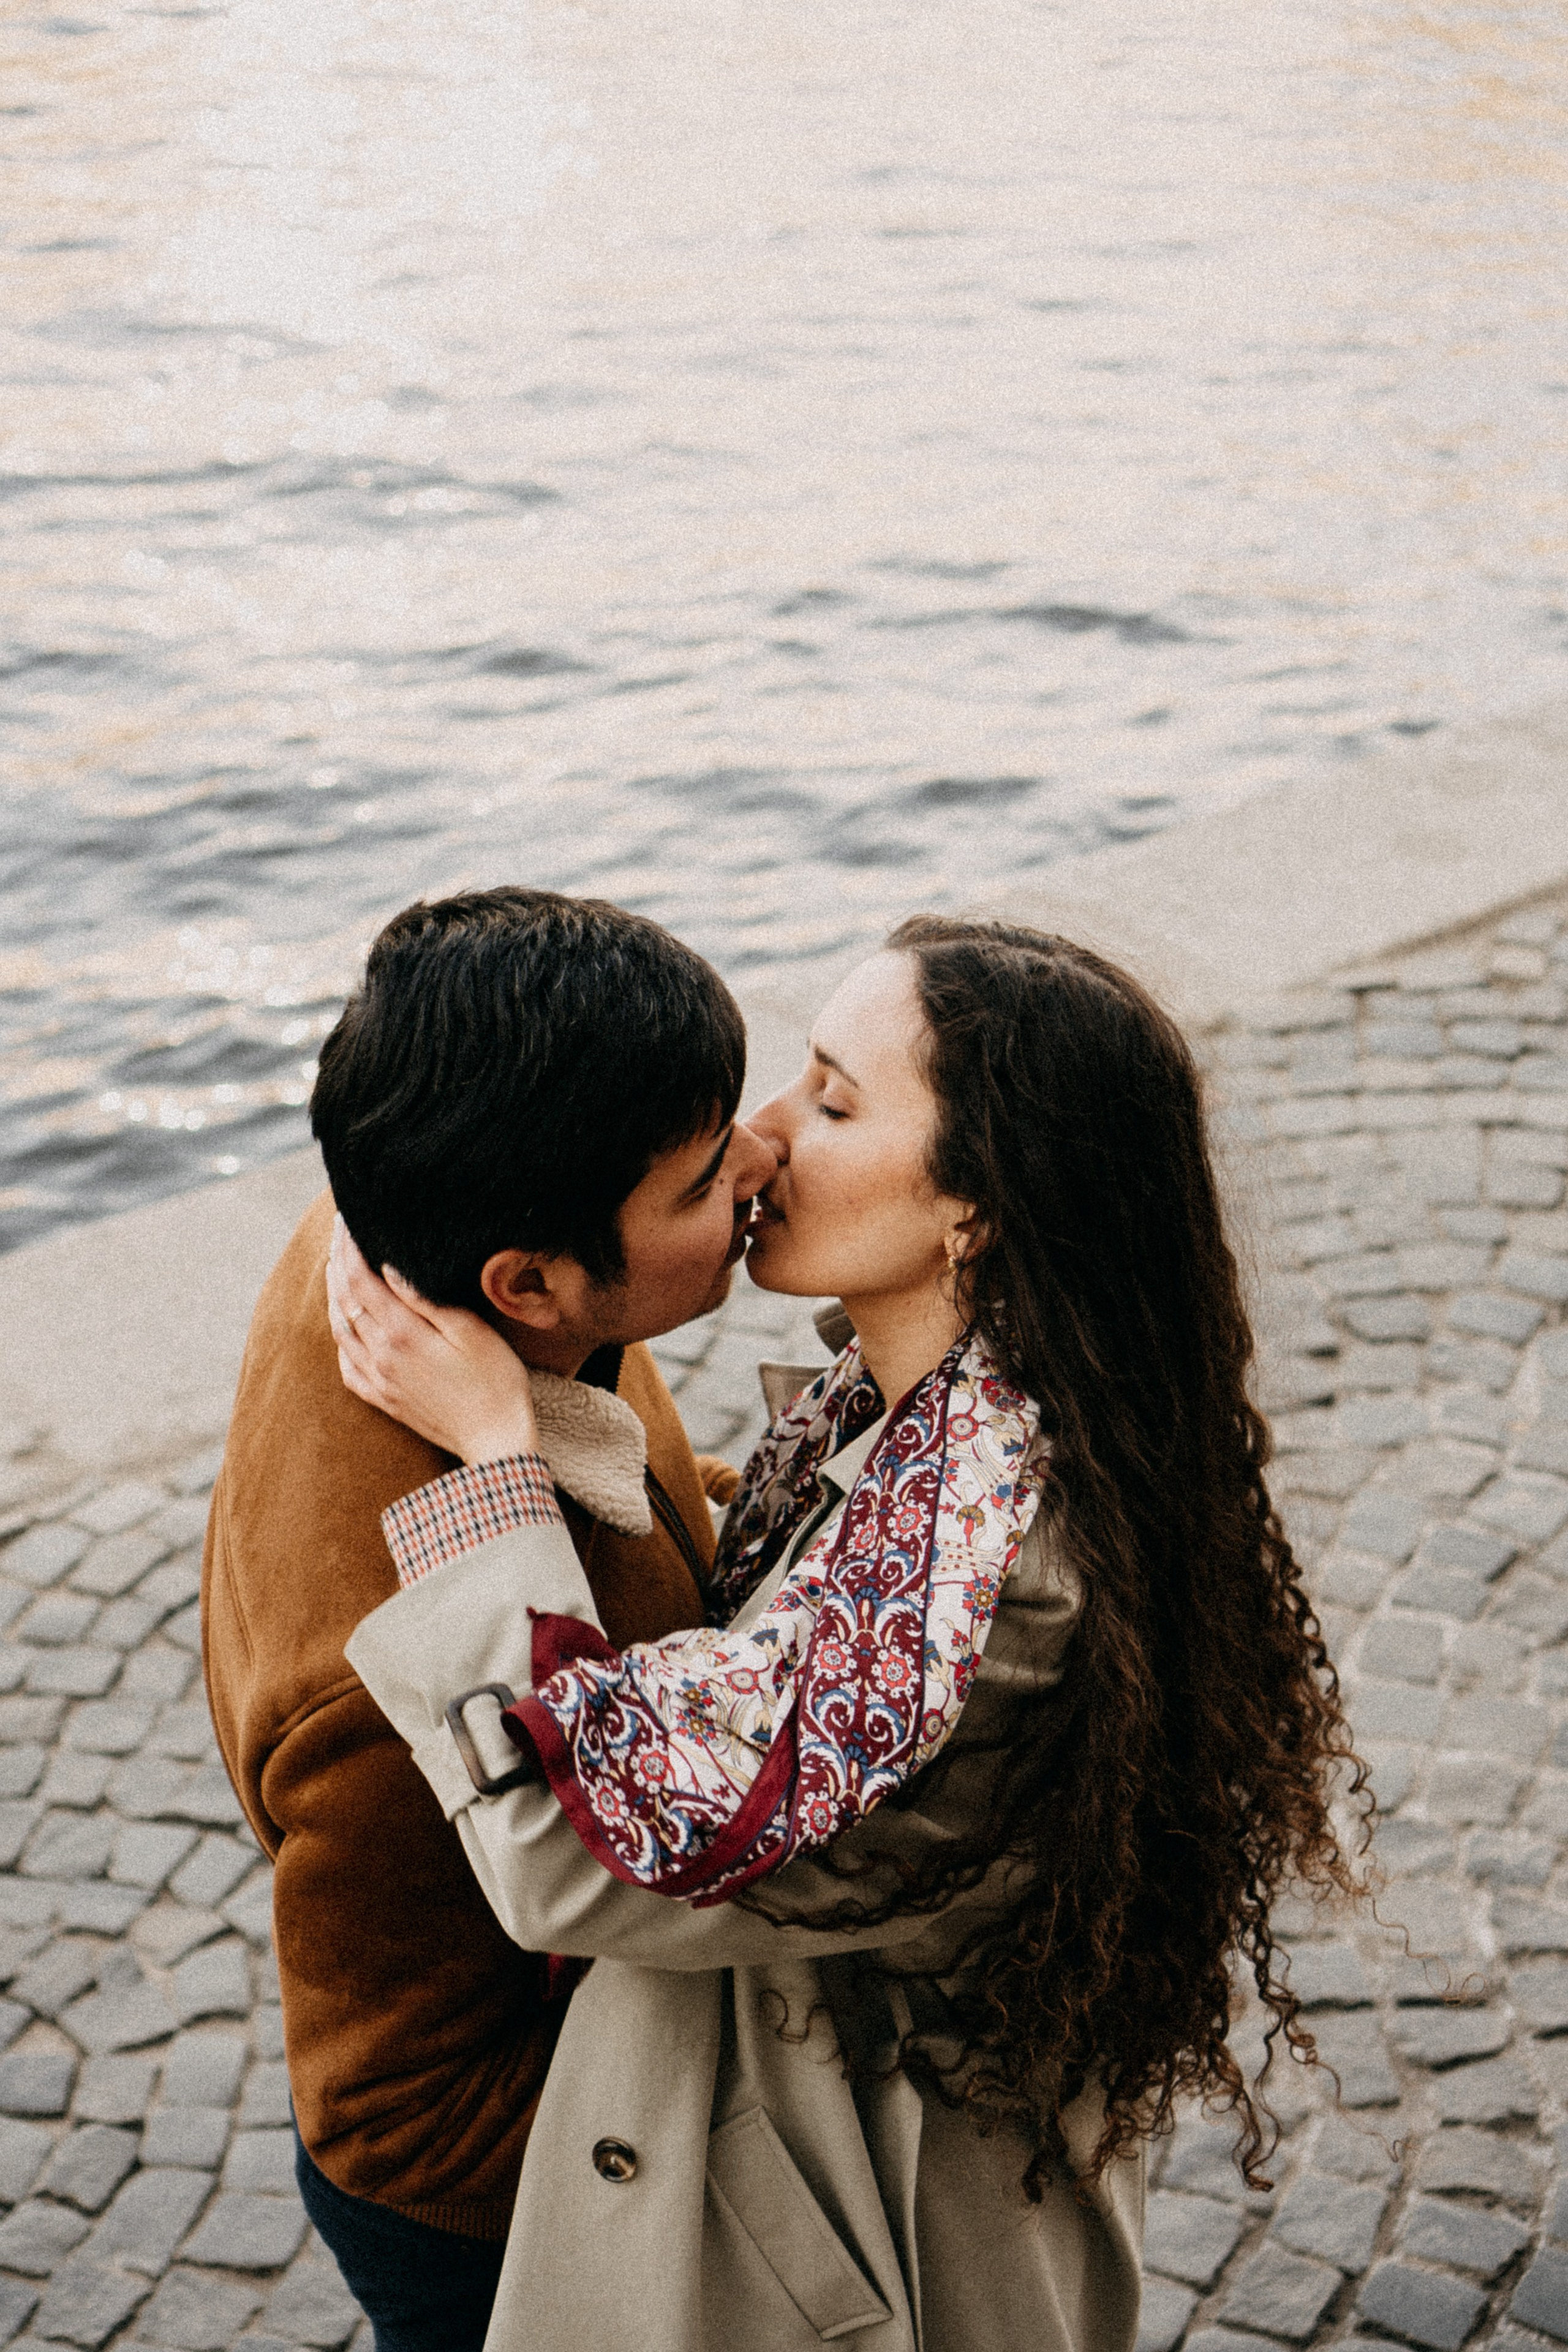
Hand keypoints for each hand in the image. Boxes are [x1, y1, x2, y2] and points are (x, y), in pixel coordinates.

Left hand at [327, 1217, 540, 1465]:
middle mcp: (381, 1357)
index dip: (348, 1248)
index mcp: (402, 1334)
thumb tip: (388, 1269)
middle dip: (337, 1263)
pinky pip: (347, 1367)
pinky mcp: (385, 1401)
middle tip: (336, 1235)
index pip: (360, 1280)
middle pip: (344, 1300)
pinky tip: (344, 1330)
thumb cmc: (496, 1381)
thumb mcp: (471, 1331)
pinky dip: (340, 1341)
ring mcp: (379, 1381)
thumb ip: (426, 1300)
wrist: (495, 1442)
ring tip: (334, 1271)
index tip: (346, 1221)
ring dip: (332, 1297)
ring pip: (340, 1331)